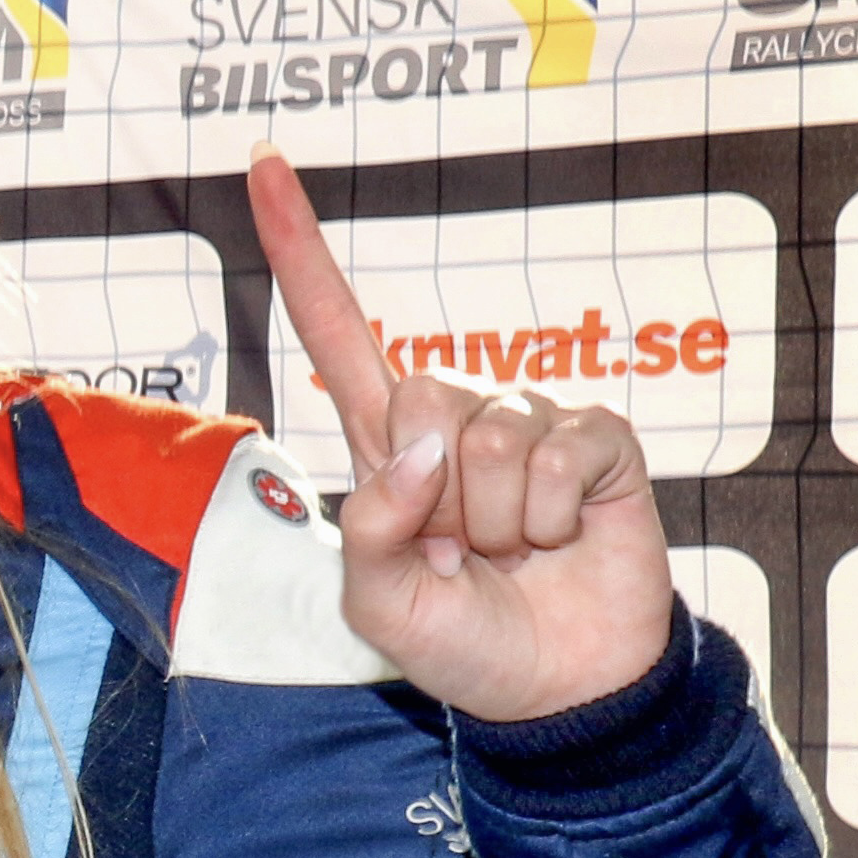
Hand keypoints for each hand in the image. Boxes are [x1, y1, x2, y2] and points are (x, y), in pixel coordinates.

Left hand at [250, 146, 673, 722]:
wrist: (558, 691)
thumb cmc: (463, 642)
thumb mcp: (378, 605)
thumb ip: (369, 530)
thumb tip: (418, 451)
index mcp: (386, 446)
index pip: (338, 332)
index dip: (301, 253)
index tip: (262, 166)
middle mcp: (455, 420)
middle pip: (419, 394)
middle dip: (435, 494)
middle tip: (462, 551)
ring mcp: (529, 424)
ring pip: (488, 435)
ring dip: (495, 519)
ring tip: (511, 554)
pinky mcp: (595, 443)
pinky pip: (557, 451)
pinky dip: (547, 515)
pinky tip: (557, 540)